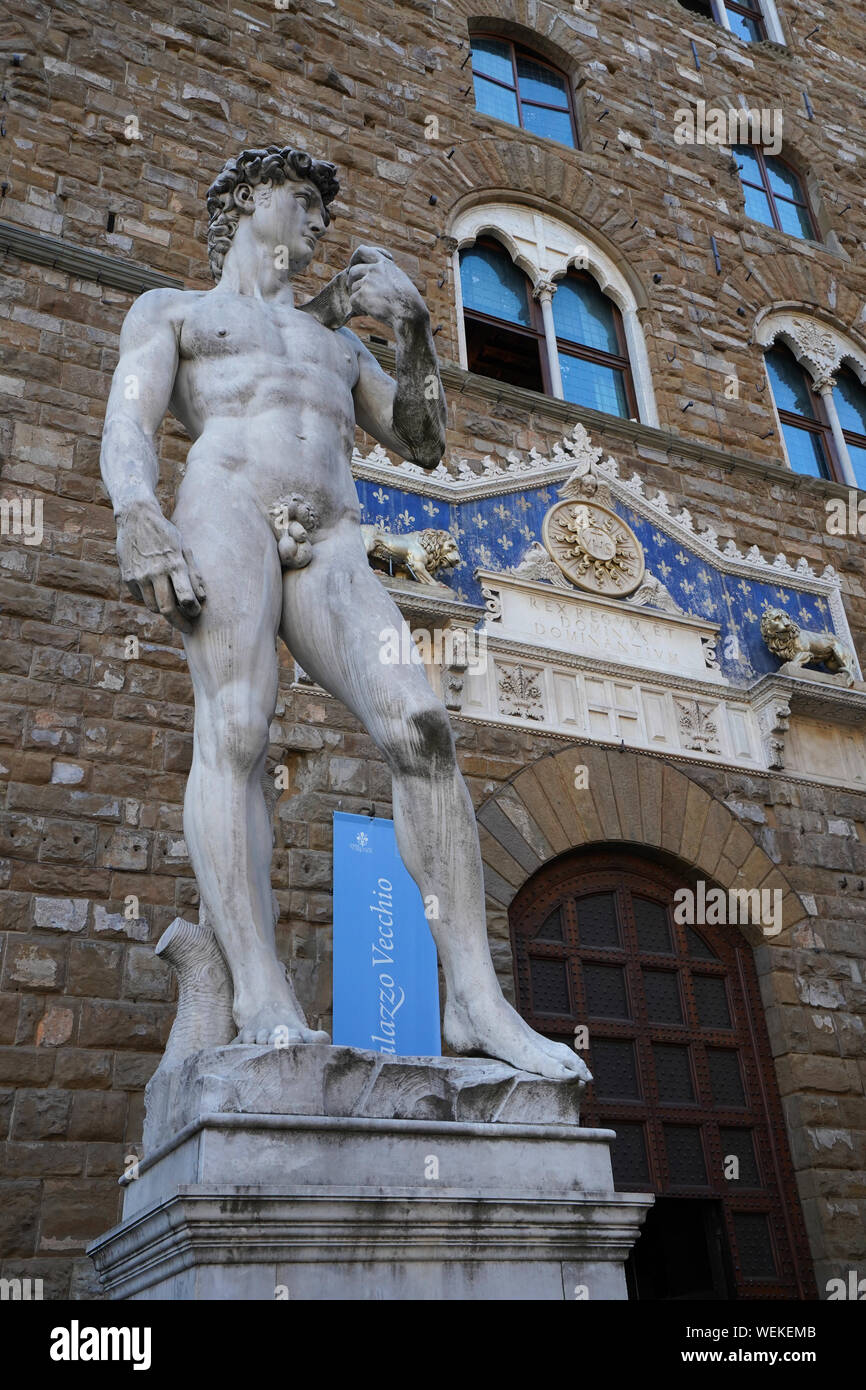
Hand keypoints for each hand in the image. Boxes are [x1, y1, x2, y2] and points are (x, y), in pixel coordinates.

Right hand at [115, 499, 205, 632]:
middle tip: (188, 628)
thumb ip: (194, 573)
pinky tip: (157, 592)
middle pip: (167, 609)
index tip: (197, 613)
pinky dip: (151, 599)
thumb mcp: (184, 548)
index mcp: (174, 564)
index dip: (193, 610)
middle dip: (180, 623)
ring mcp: (139, 575)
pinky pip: (141, 598)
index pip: (185, 597)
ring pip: (153, 607)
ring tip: (174, 608)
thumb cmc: (166, 533)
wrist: (136, 517)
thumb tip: (202, 598)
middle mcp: (156, 572)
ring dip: (165, 611)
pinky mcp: (128, 577)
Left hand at [345, 245, 426, 330]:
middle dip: (352, 281)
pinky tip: (370, 312)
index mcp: (384, 263)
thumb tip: (372, 275)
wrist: (409, 312)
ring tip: (372, 306)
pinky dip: (359, 308)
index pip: (362, 251)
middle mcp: (374, 269)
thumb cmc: (407, 300)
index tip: (353, 266)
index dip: (354, 258)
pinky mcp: (362, 295)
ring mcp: (367, 281)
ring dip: (359, 298)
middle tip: (355, 291)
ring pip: (354, 288)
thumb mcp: (399, 278)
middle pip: (353, 271)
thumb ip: (384, 273)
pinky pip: (353, 300)